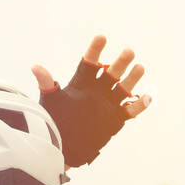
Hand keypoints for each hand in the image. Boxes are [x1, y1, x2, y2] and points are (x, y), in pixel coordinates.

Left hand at [31, 34, 151, 167]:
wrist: (63, 147)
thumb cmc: (53, 122)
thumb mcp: (50, 101)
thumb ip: (47, 83)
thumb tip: (35, 67)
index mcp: (82, 83)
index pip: (90, 62)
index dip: (95, 50)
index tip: (102, 37)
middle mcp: (97, 90)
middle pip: (111, 72)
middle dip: (121, 62)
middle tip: (128, 52)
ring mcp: (108, 104)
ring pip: (124, 88)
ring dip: (132, 78)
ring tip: (139, 68)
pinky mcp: (116, 118)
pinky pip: (131, 110)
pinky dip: (141, 104)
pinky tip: (148, 96)